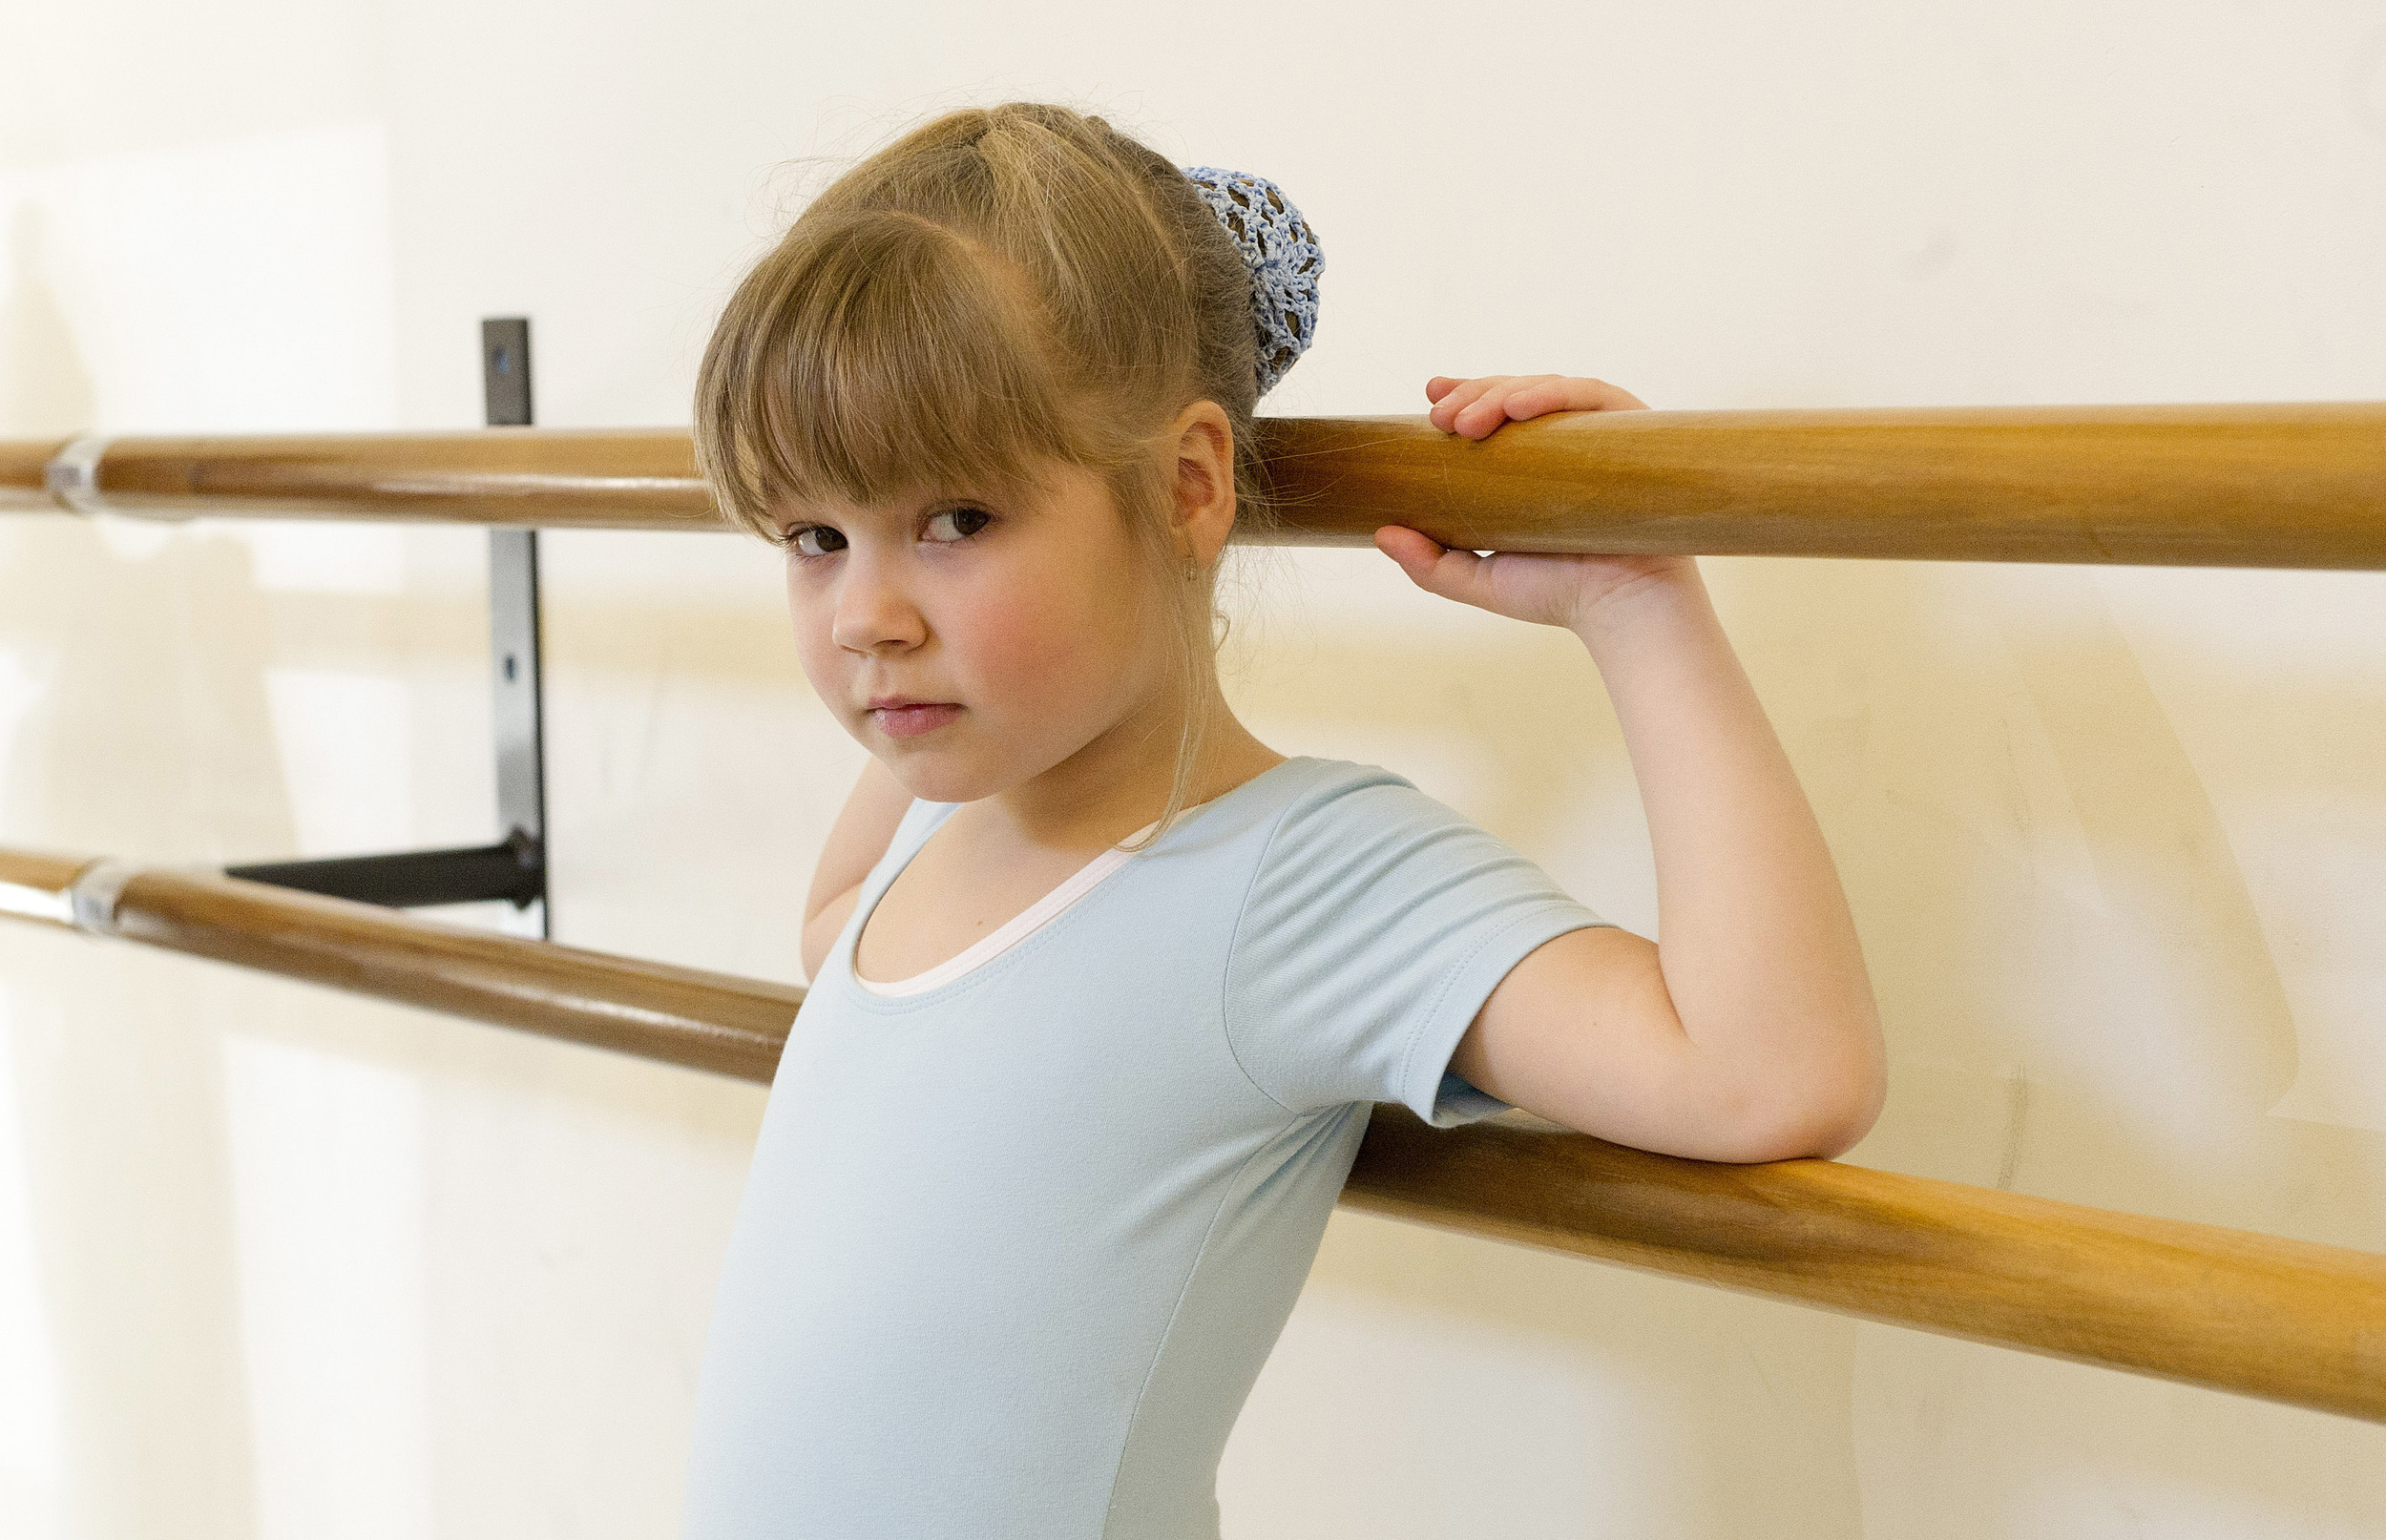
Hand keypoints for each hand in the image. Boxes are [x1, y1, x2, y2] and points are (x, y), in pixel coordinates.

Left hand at [1376, 373, 1694, 632]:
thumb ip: (1429, 564)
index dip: (1464, 395)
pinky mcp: (1633, 430)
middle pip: (1514, 394)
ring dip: (1501, 394)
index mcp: (1534, 465)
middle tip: (1441, 419)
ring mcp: (1599, 435)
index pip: (1495, 414)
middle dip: (1472, 397)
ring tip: (1469, 421)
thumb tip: (1380, 534)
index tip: (1430, 398)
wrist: (1623, 610)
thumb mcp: (1479, 580)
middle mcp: (1567, 443)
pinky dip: (1553, 394)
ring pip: (1545, 389)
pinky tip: (1519, 407)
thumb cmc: (1559, 595)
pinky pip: (1590, 396)